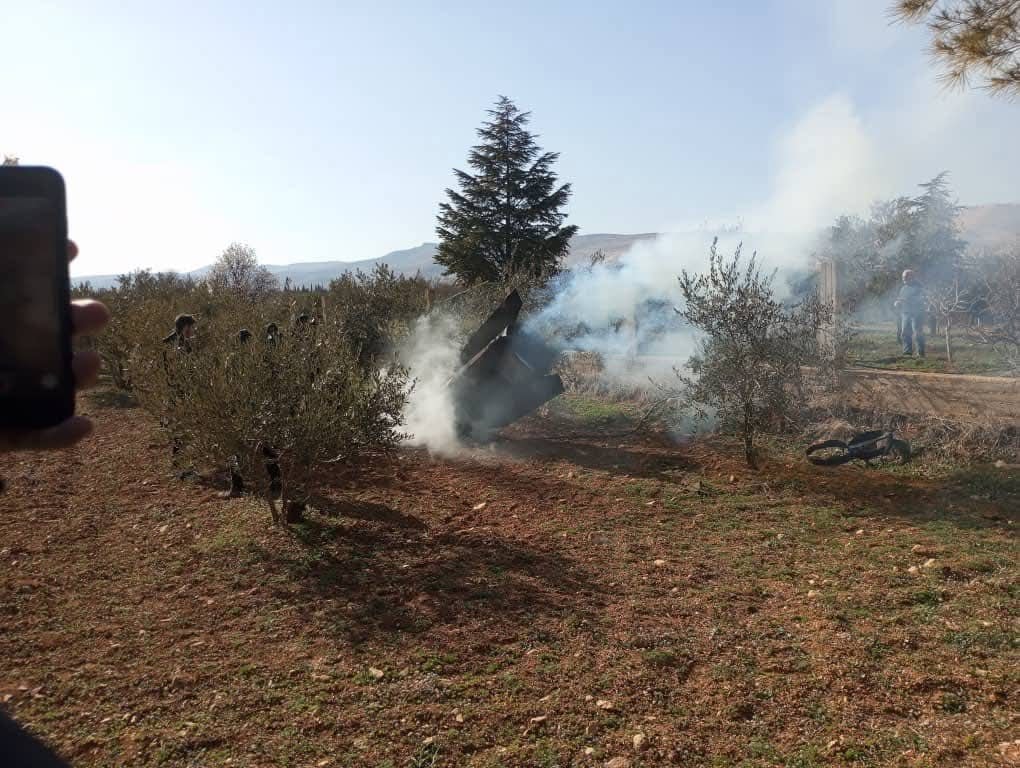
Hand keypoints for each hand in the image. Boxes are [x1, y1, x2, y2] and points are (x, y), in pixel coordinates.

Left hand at [0, 241, 109, 451]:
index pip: (7, 285)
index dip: (41, 263)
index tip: (70, 247)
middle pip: (37, 330)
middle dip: (74, 318)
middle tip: (97, 314)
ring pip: (45, 382)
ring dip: (78, 372)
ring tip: (88, 366)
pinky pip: (30, 437)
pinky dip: (58, 435)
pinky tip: (81, 426)